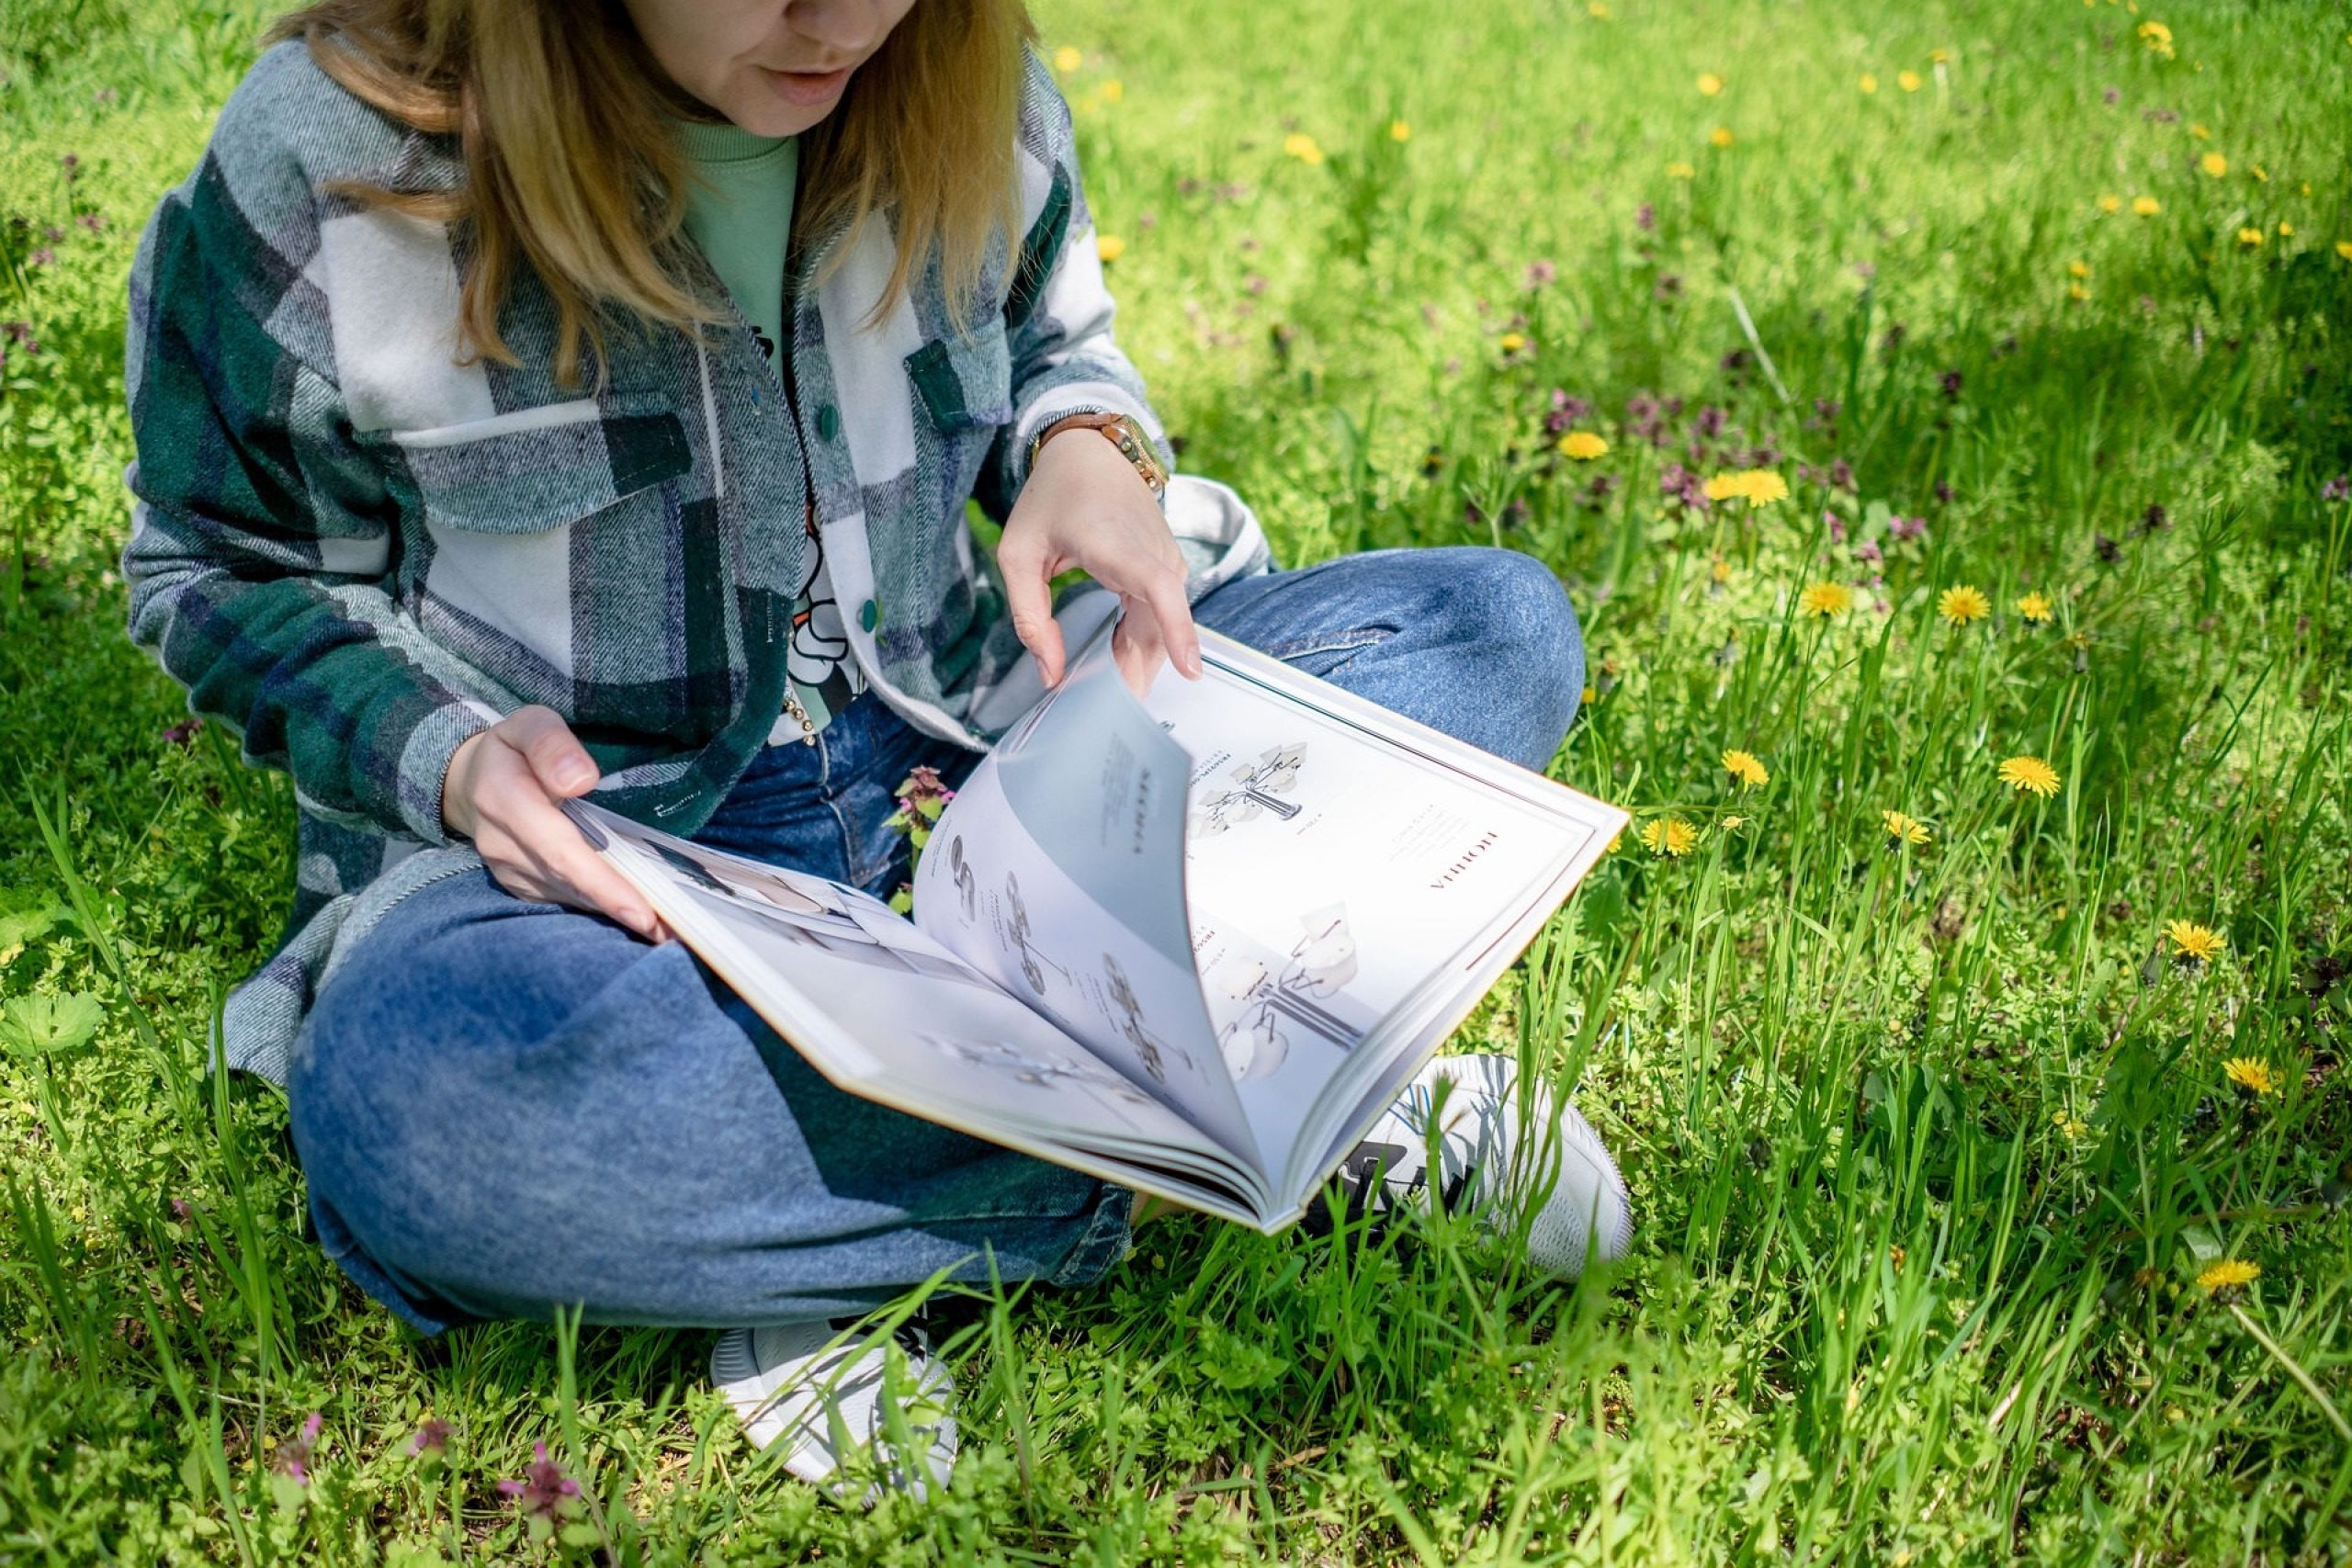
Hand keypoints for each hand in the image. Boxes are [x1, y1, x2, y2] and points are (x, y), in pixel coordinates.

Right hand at [441, 706, 671, 942]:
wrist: (471, 781)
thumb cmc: (512, 750)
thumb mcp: (528, 724)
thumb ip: (551, 746)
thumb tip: (580, 781)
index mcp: (504, 799)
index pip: (558, 849)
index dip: (600, 883)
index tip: (640, 909)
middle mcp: (502, 843)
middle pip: (567, 881)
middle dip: (617, 908)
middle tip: (669, 933)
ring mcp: (508, 870)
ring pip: (566, 896)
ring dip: (612, 914)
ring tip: (665, 931)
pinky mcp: (519, 884)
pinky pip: (560, 899)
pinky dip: (597, 908)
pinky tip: (633, 915)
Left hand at [998, 422, 1202, 697]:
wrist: (1088, 454)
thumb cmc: (1050, 500)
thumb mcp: (1018, 554)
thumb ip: (1029, 617)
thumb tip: (1051, 673)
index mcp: (1115, 544)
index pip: (1160, 588)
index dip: (1178, 630)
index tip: (1190, 669)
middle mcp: (1153, 553)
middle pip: (1160, 627)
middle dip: (1139, 675)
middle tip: (1108, 717)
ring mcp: (1166, 560)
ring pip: (1163, 628)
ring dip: (1140, 664)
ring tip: (1108, 696)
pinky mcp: (1167, 568)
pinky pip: (1161, 617)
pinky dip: (1143, 645)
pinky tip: (1118, 666)